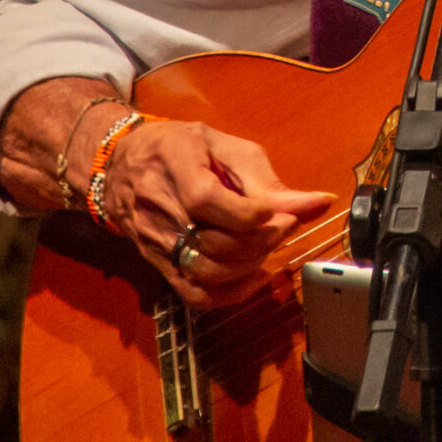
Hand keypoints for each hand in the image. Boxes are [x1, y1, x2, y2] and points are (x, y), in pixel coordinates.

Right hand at [95, 119, 335, 307]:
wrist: (121, 166)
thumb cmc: (180, 147)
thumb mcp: (223, 146)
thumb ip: (267, 179)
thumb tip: (319, 202)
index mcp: (172, 163)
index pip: (205, 200)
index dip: (249, 214)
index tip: (280, 210)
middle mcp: (158, 207)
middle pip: (211, 242)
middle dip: (261, 240)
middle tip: (286, 224)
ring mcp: (155, 241)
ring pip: (206, 272)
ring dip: (250, 265)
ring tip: (269, 244)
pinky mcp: (158, 265)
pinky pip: (194, 295)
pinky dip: (231, 295)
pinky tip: (254, 276)